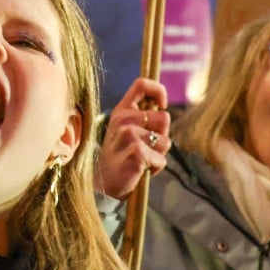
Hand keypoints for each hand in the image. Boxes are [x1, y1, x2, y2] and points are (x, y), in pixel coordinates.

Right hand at [95, 78, 169, 198]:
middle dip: (162, 135)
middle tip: (144, 148)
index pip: (142, 85)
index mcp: (121, 111)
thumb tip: (163, 107)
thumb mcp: (126, 131)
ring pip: (166, 141)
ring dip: (159, 154)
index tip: (162, 105)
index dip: (159, 90)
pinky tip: (140, 170)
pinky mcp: (137, 153)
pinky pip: (162, 160)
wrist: (103, 185)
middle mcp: (124, 119)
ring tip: (141, 160)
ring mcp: (129, 135)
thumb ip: (142, 118)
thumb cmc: (120, 158)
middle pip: (164, 117)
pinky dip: (156, 168)